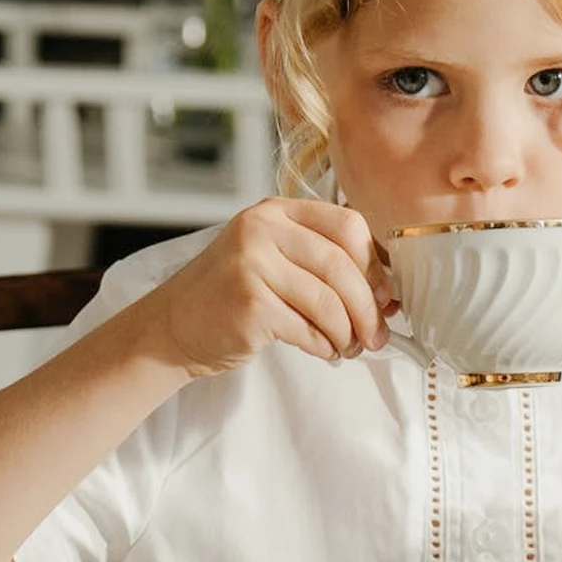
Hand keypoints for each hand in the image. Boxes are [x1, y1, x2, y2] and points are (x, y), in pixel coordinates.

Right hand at [146, 198, 396, 377]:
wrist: (174, 325)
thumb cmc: (234, 295)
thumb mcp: (275, 259)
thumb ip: (323, 263)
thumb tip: (387, 296)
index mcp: (277, 211)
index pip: (348, 225)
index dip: (375, 265)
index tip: (384, 296)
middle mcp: (262, 229)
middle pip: (342, 266)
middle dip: (368, 308)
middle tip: (377, 335)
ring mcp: (252, 264)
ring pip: (328, 302)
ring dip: (349, 333)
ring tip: (351, 348)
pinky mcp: (249, 304)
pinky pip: (308, 329)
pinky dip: (324, 346)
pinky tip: (324, 350)